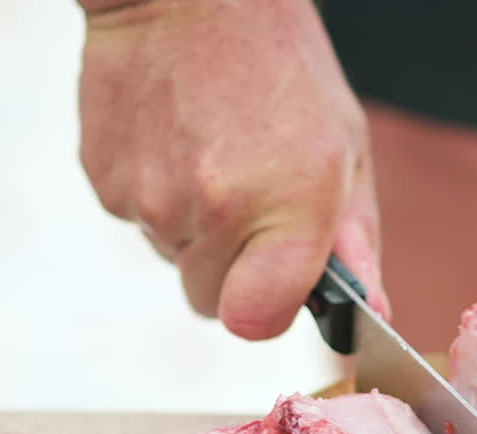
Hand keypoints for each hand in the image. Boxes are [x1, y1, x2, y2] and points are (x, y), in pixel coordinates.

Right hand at [77, 0, 388, 340]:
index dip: (270, 309)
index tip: (279, 281)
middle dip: (233, 270)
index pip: (259, 322)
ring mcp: (149, 199)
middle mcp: (214, 212)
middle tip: (249, 199)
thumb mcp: (345, 148)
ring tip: (213, 155)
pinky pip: (138, 222)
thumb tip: (373, 311)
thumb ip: (356, 240)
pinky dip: (157, 197)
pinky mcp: (103, 181)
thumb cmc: (282, 69)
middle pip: (211, 302)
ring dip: (195, 230)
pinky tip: (178, 141)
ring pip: (175, 260)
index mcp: (287, 209)